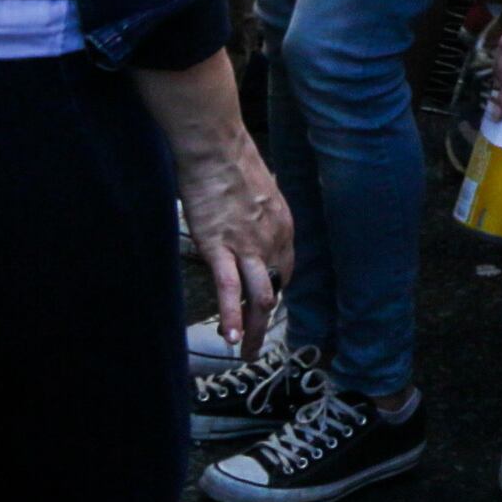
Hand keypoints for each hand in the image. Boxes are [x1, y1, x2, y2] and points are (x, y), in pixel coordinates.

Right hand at [172, 125, 293, 357]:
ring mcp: (248, 246)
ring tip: (247, 352)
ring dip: (255, 330)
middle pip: (275, 290)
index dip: (274, 291)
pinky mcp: (221, 248)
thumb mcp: (258, 192)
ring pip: (260, 297)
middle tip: (257, 346)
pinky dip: (232, 316)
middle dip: (267, 321)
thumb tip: (248, 220)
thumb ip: (258, 214)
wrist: (217, 149)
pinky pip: (230, 289)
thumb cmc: (231, 164)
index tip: (262, 307)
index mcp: (283, 227)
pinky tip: (231, 337)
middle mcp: (273, 241)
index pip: (284, 270)